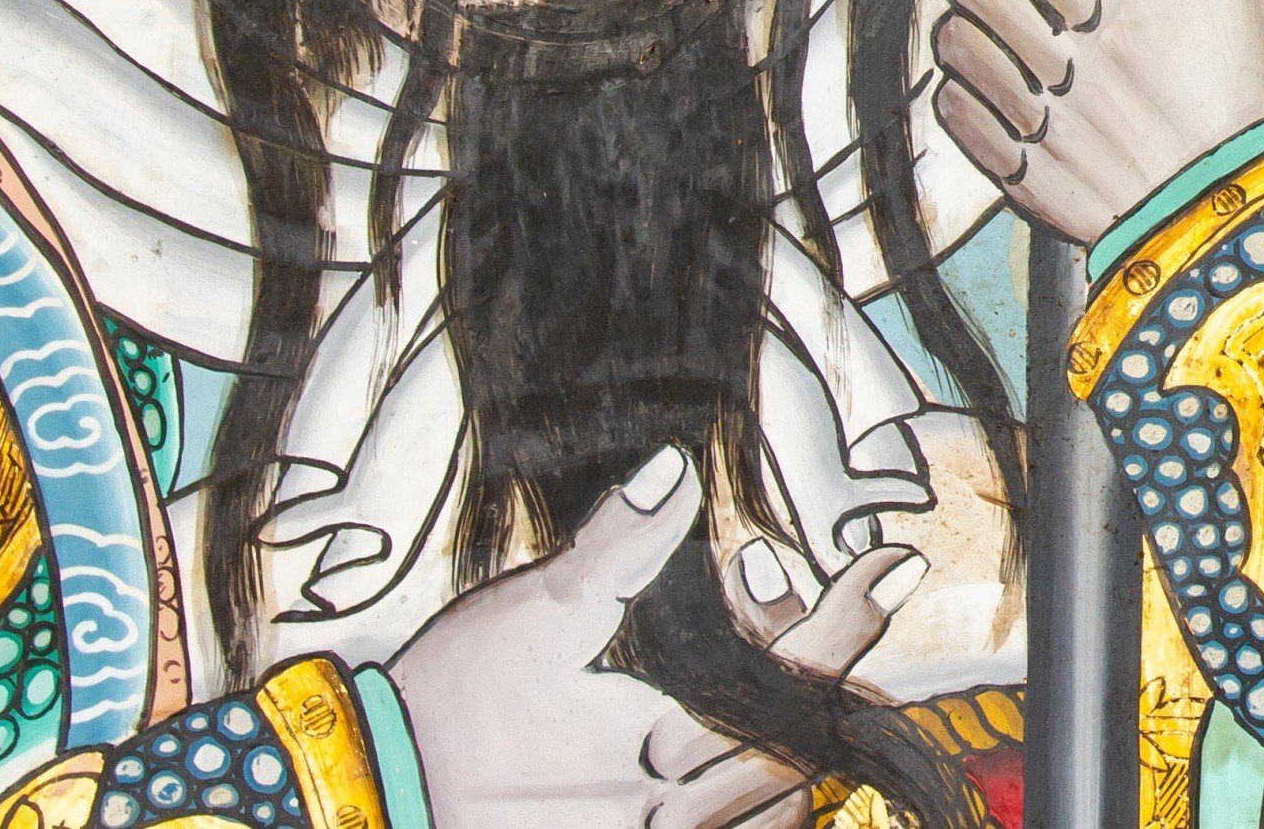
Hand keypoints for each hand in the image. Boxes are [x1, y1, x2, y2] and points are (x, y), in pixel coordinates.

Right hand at [389, 444, 921, 828]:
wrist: (370, 792)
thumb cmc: (448, 703)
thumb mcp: (531, 611)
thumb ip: (616, 546)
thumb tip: (675, 469)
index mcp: (656, 744)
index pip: (784, 684)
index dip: (843, 623)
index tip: (893, 566)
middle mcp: (664, 813)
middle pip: (792, 751)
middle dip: (820, 670)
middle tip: (822, 598)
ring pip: (767, 807)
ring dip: (793, 736)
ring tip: (786, 662)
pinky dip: (756, 795)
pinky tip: (756, 747)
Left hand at [932, 0, 1263, 243]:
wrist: (1233, 198)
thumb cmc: (1231, 54)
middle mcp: (1050, 39)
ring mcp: (1022, 108)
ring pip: (951, 31)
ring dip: (985, 19)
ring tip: (1045, 29)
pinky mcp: (1008, 164)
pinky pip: (954, 102)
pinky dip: (982, 87)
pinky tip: (1035, 86)